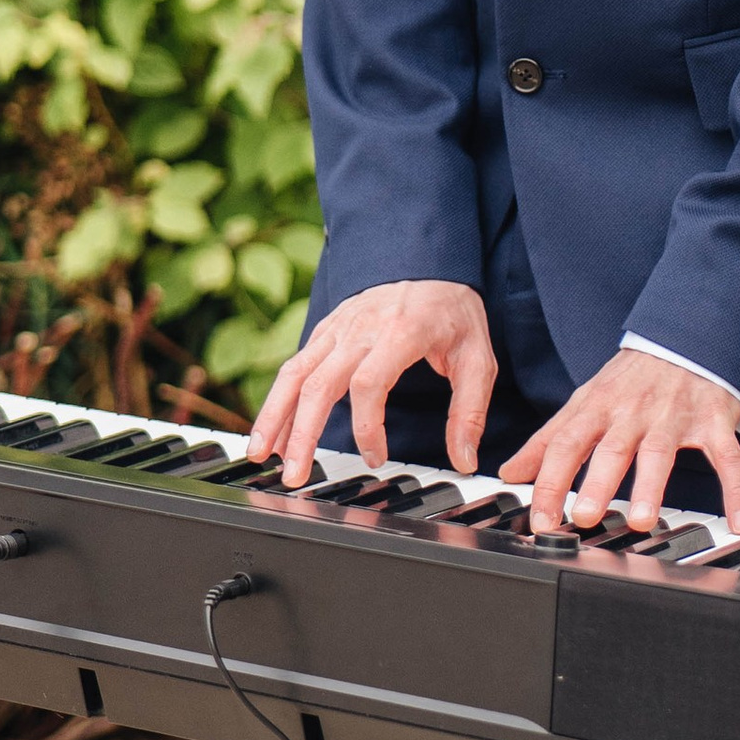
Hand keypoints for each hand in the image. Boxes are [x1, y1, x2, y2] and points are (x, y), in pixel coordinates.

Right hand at [252, 280, 496, 484]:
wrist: (430, 263)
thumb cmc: (453, 313)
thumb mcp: (478, 359)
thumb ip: (470, 411)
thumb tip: (464, 459)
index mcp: (400, 333)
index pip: (368, 383)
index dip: (366, 427)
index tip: (375, 458)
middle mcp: (360, 329)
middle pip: (319, 384)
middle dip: (302, 434)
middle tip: (295, 477)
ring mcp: (337, 328)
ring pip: (294, 374)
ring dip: (274, 417)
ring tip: (261, 457)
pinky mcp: (325, 330)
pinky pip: (295, 367)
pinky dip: (280, 402)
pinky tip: (276, 433)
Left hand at [502, 349, 739, 539]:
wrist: (688, 336)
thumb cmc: (633, 378)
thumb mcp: (585, 401)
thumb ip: (548, 439)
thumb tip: (511, 472)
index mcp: (598, 407)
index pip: (567, 444)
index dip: (550, 480)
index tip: (540, 518)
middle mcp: (634, 412)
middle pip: (612, 448)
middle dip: (597, 482)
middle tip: (584, 516)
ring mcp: (675, 417)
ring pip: (661, 452)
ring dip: (650, 486)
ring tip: (640, 520)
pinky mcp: (714, 422)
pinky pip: (728, 457)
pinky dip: (736, 489)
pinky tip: (739, 521)